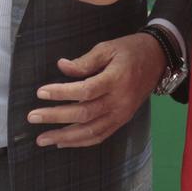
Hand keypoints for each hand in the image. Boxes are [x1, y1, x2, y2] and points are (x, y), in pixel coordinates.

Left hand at [29, 33, 164, 146]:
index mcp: (116, 79)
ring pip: (91, 131)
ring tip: (42, 139)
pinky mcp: (122, 121)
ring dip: (65, 137)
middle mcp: (119, 101)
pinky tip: (63, 142)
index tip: (40, 92)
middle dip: (56, 117)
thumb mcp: (108, 48)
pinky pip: (100, 136)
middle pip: (84, 114)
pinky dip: (80, 142)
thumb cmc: (130, 51)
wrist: (158, 60)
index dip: (62, 93)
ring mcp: (122, 114)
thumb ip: (85, 61)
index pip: (85, 90)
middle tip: (33, 117)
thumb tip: (61, 66)